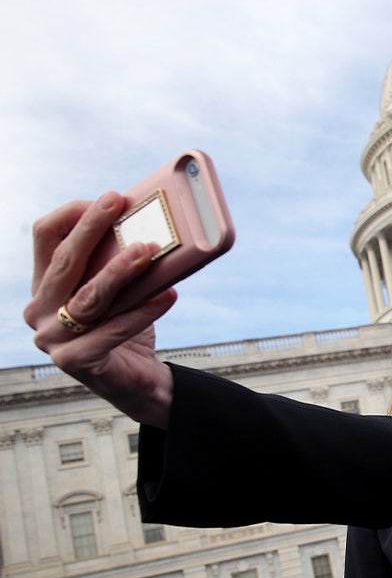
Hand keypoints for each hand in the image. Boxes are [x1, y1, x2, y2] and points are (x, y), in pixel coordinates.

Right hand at [24, 192, 175, 427]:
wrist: (137, 380)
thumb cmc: (127, 325)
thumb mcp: (120, 288)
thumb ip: (119, 260)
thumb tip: (150, 221)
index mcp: (44, 284)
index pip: (45, 236)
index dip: (73, 214)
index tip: (109, 198)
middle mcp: (38, 309)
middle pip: (65, 261)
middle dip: (92, 228)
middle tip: (117, 202)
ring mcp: (51, 338)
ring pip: (88, 296)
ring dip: (120, 270)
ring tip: (148, 251)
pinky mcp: (74, 361)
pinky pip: (112, 330)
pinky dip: (142, 312)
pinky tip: (167, 295)